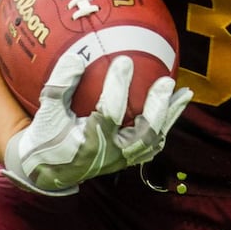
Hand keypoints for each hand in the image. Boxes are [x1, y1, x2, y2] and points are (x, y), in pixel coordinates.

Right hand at [2, 50, 192, 196]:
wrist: (46, 173)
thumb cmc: (45, 139)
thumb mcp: (46, 114)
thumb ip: (59, 86)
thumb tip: (76, 56)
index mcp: (89, 143)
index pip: (110, 113)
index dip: (118, 86)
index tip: (125, 59)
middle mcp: (110, 155)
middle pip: (144, 133)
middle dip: (158, 107)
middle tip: (167, 81)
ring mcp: (121, 160)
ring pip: (153, 140)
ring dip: (170, 115)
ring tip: (185, 92)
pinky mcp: (126, 160)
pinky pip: (152, 146)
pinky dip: (164, 127)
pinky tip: (175, 108)